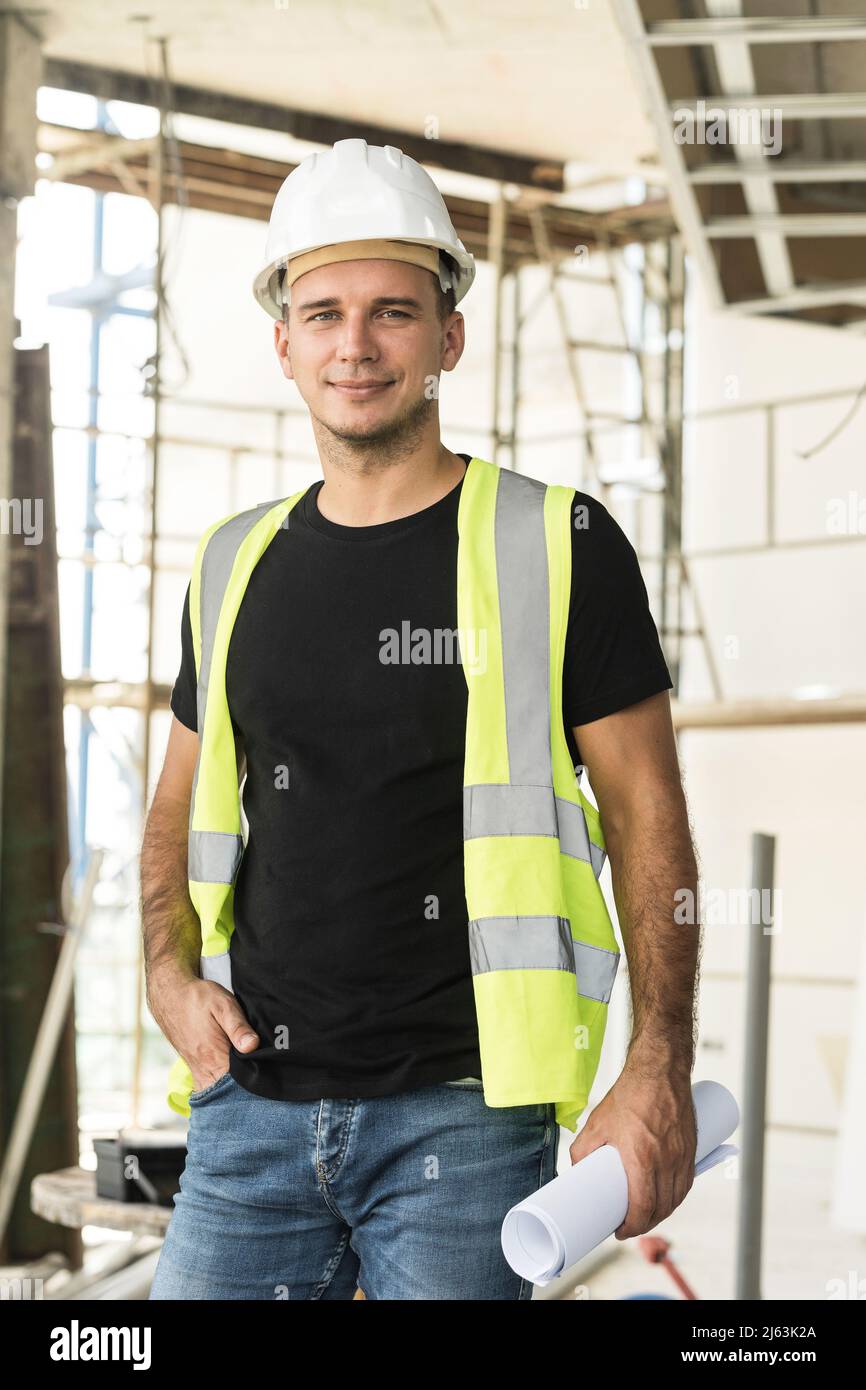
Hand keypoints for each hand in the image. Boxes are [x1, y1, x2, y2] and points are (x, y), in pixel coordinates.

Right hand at [149, 972, 259, 1093]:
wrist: (171, 996)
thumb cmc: (199, 999)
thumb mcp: (223, 1005)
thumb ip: (238, 1027)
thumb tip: (252, 1045)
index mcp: (214, 1057)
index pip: (237, 1086)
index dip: (255, 1087)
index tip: (268, 1084)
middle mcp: (204, 1069)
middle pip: (228, 1095)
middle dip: (246, 1095)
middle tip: (263, 1089)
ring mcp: (197, 1071)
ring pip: (217, 1093)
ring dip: (234, 1093)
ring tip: (252, 1086)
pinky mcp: (194, 1068)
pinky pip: (209, 1087)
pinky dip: (221, 1088)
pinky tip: (234, 1081)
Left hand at [568, 1059, 696, 1239]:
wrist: (660, 1069)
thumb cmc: (630, 1094)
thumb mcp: (597, 1123)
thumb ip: (583, 1150)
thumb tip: (576, 1171)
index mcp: (642, 1157)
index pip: (642, 1208)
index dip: (631, 1227)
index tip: (619, 1230)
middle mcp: (667, 1161)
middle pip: (660, 1209)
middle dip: (645, 1224)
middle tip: (629, 1226)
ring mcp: (682, 1156)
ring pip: (676, 1199)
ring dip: (662, 1214)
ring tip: (645, 1216)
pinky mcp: (692, 1149)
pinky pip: (687, 1183)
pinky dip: (677, 1198)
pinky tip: (667, 1200)